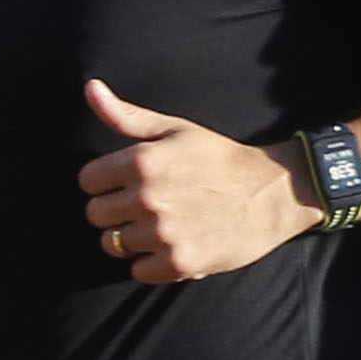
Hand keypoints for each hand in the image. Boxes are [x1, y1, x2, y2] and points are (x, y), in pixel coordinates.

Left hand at [80, 82, 301, 284]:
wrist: (272, 193)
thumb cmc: (219, 158)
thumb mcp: (175, 129)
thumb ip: (125, 115)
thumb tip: (90, 88)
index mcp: (142, 161)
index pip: (87, 181)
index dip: (106, 182)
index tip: (129, 183)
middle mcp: (147, 197)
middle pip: (96, 215)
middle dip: (116, 211)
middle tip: (147, 206)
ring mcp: (163, 232)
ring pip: (113, 244)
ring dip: (133, 238)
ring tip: (161, 226)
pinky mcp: (179, 262)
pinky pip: (138, 271)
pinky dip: (152, 264)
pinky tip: (172, 246)